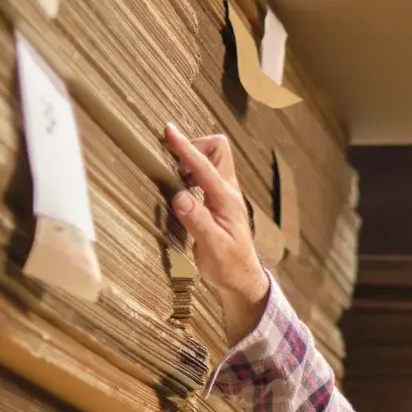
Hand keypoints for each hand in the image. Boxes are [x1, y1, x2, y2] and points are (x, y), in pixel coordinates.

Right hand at [163, 123, 270, 346]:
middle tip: (172, 163)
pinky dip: (191, 172)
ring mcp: (225, 195)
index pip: (205, 166)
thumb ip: (197, 220)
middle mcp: (228, 192)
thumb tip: (179, 195)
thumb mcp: (212, 247)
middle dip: (194, 146)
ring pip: (212, 160)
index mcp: (226, 199)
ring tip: (173, 175)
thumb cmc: (228, 266)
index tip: (169, 131)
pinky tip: (180, 187)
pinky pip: (206, 174)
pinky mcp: (218, 201)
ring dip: (192, 159)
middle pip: (217, 149)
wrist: (242, 280)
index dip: (185, 148)